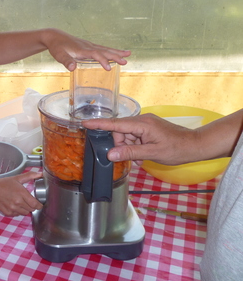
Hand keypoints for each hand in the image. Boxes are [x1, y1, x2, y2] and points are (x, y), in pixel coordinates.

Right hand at [0, 171, 42, 216]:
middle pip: (31, 209)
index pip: (35, 204)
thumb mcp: (17, 178)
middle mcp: (18, 202)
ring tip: (22, 203)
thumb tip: (40, 173)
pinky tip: (15, 205)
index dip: (39, 205)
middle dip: (32, 206)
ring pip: (25, 213)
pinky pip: (17, 215)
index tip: (39, 204)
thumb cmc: (4, 183)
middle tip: (30, 201)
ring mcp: (12, 208)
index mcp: (21, 193)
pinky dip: (18, 211)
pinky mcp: (8, 213)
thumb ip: (30, 176)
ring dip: (25, 209)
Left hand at [43, 28, 130, 70]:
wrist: (54, 36)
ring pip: (105, 48)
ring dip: (116, 52)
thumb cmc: (56, 46)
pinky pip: (102, 48)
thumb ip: (66, 61)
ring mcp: (89, 45)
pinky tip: (114, 53)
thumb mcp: (59, 55)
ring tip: (128, 54)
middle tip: (126, 61)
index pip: (95, 55)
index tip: (108, 68)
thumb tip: (73, 68)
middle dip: (115, 56)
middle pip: (104, 51)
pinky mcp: (88, 46)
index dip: (102, 61)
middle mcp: (88, 46)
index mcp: (82, 50)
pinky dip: (110, 51)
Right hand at [83, 114, 198, 165]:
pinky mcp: (148, 128)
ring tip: (139, 159)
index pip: (115, 124)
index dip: (99, 124)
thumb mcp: (152, 153)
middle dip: (120, 145)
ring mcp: (145, 123)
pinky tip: (141, 155)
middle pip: (119, 131)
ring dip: (128, 147)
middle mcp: (141, 120)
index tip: (84, 123)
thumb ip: (130, 153)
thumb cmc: (177, 149)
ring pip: (126, 135)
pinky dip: (134, 146)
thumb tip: (110, 154)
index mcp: (141, 124)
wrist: (195, 145)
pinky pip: (134, 136)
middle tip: (130, 158)